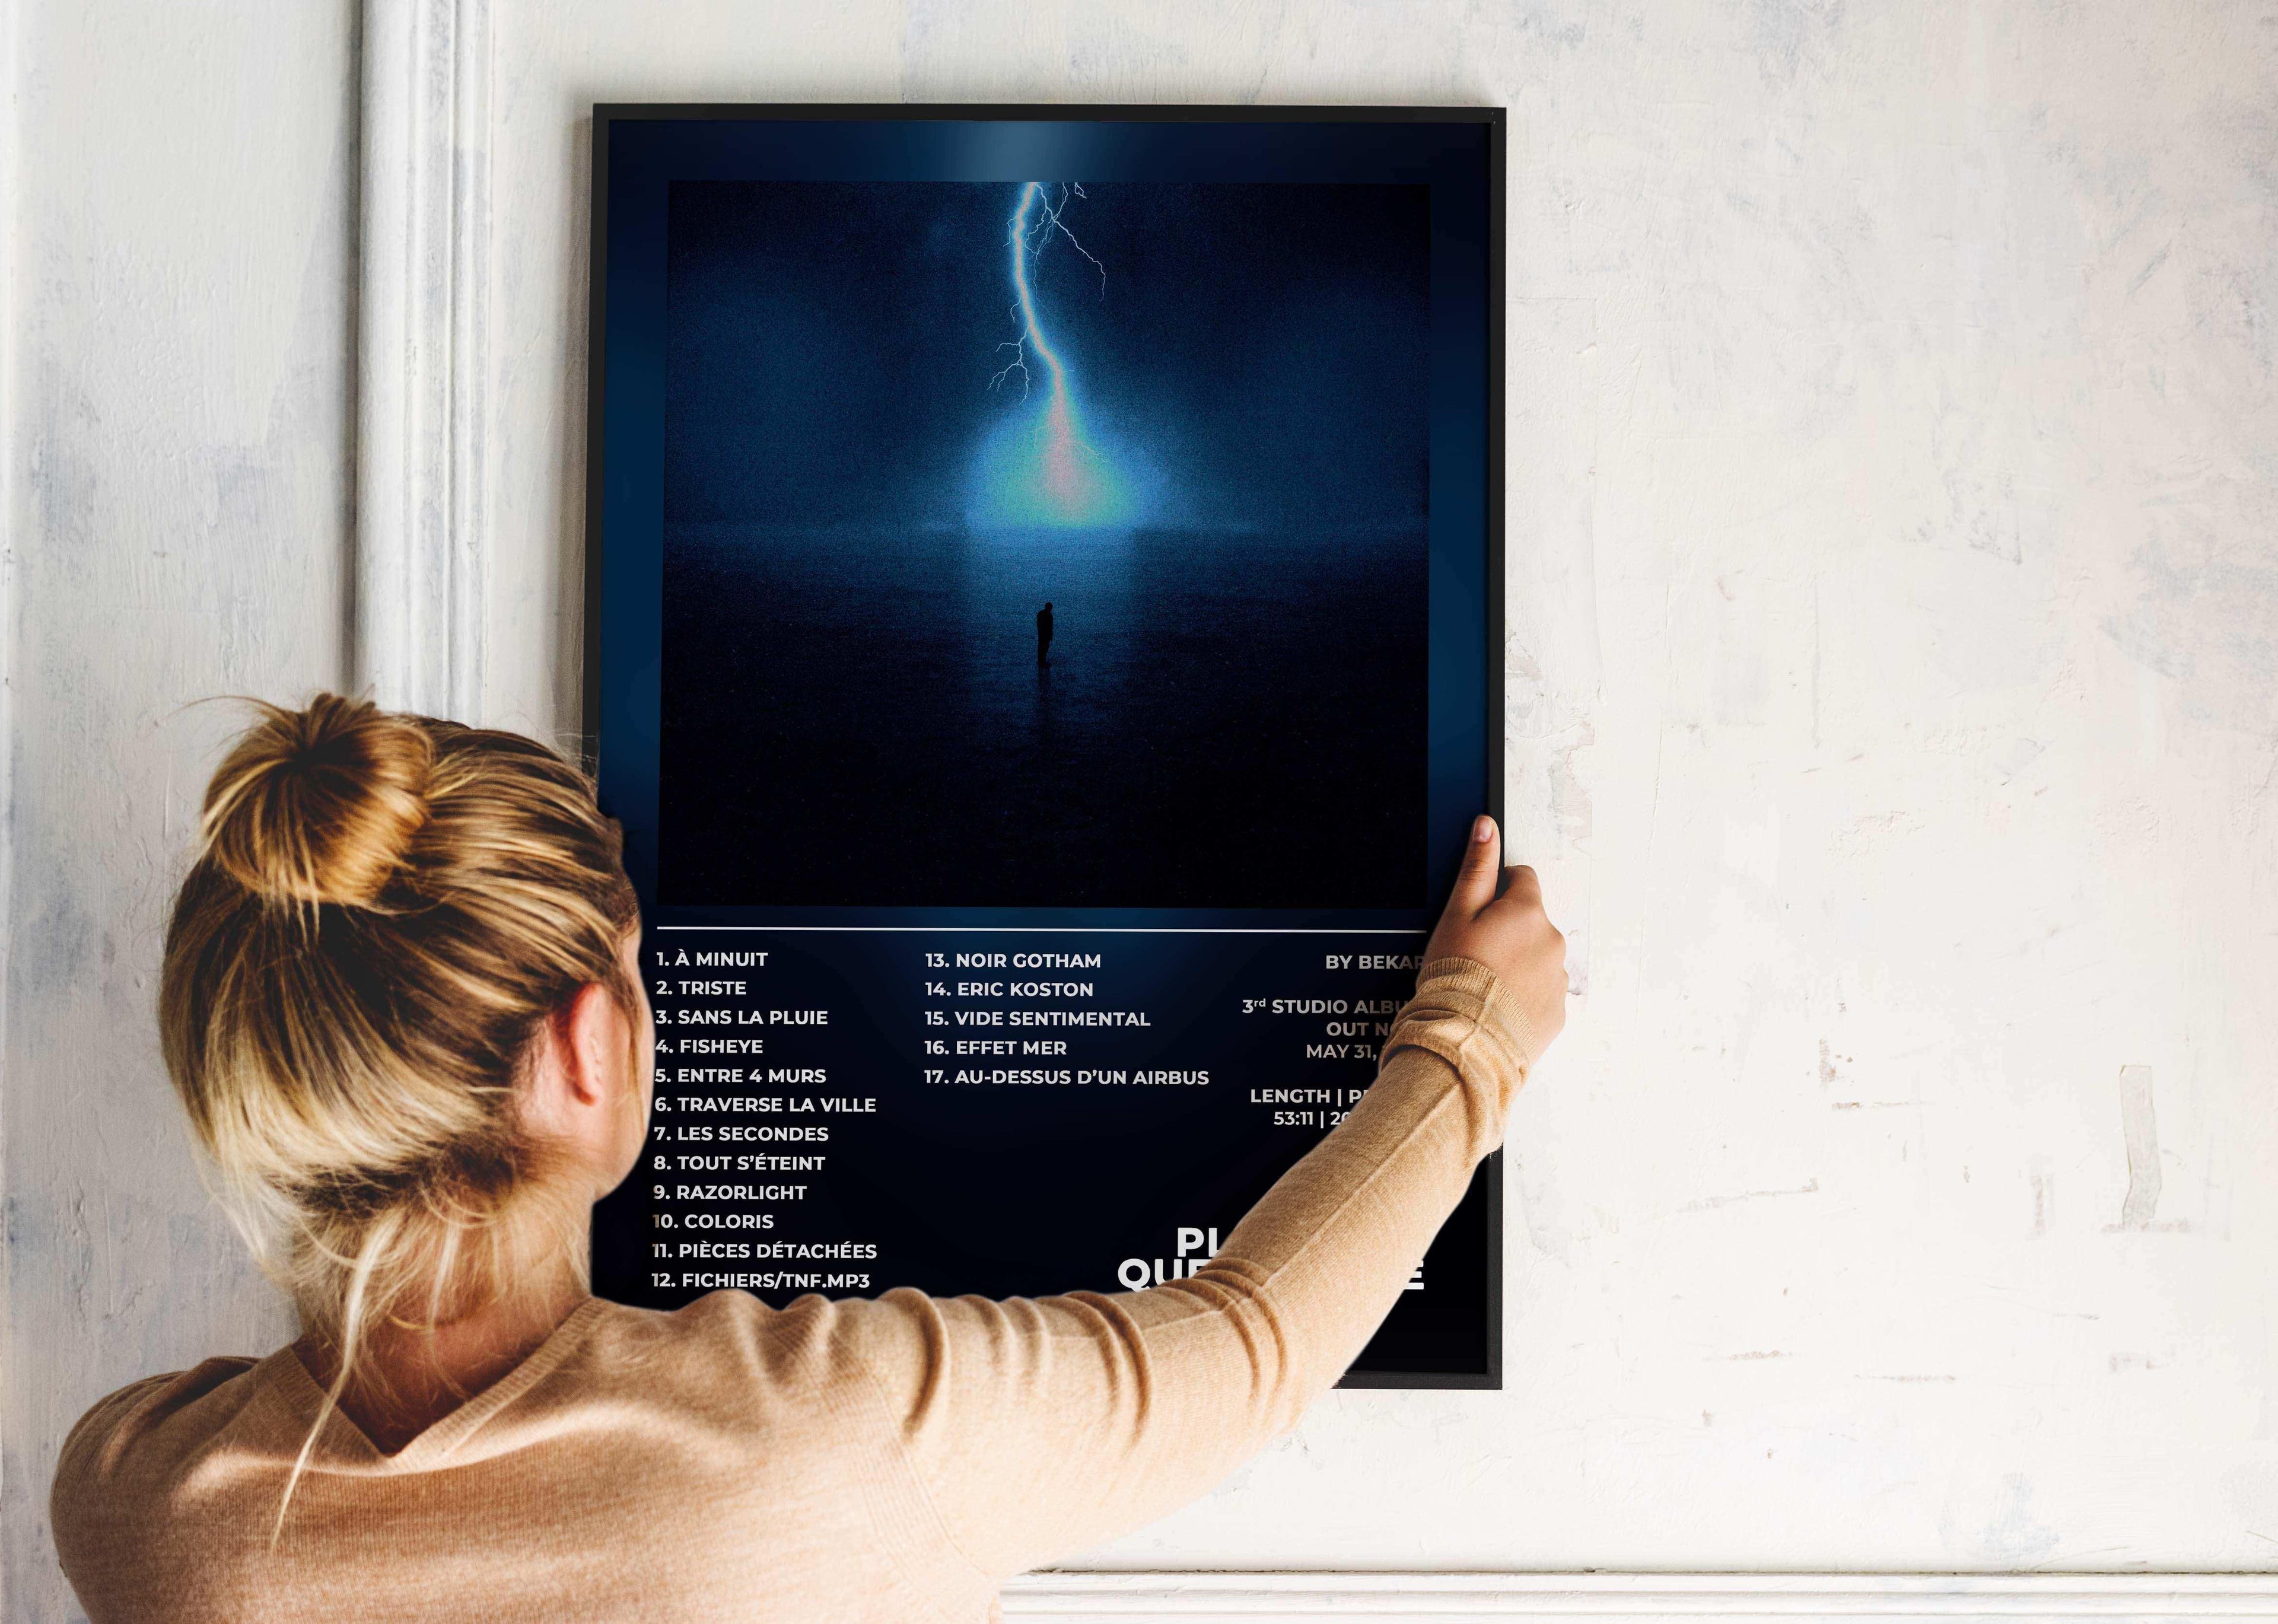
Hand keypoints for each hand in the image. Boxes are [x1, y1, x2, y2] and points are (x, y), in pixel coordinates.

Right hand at [1424, 816, 1567, 1055]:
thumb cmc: (1457, 976)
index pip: (1522, 878)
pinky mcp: (1557, 1012)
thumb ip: (1476, 869)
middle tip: (1475, 955)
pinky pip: (1541, 994)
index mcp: (1528, 912)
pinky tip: (1497, 1007)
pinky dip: (1523, 997)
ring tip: (1484, 986)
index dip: (1498, 891)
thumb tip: (1487, 827)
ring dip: (1517, 965)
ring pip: (1537, 958)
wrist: (1466, 1040)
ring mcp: (1558, 979)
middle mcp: (1552, 941)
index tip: (1480, 913)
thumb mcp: (1457, 915)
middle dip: (1509, 931)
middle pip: (1531, 922)